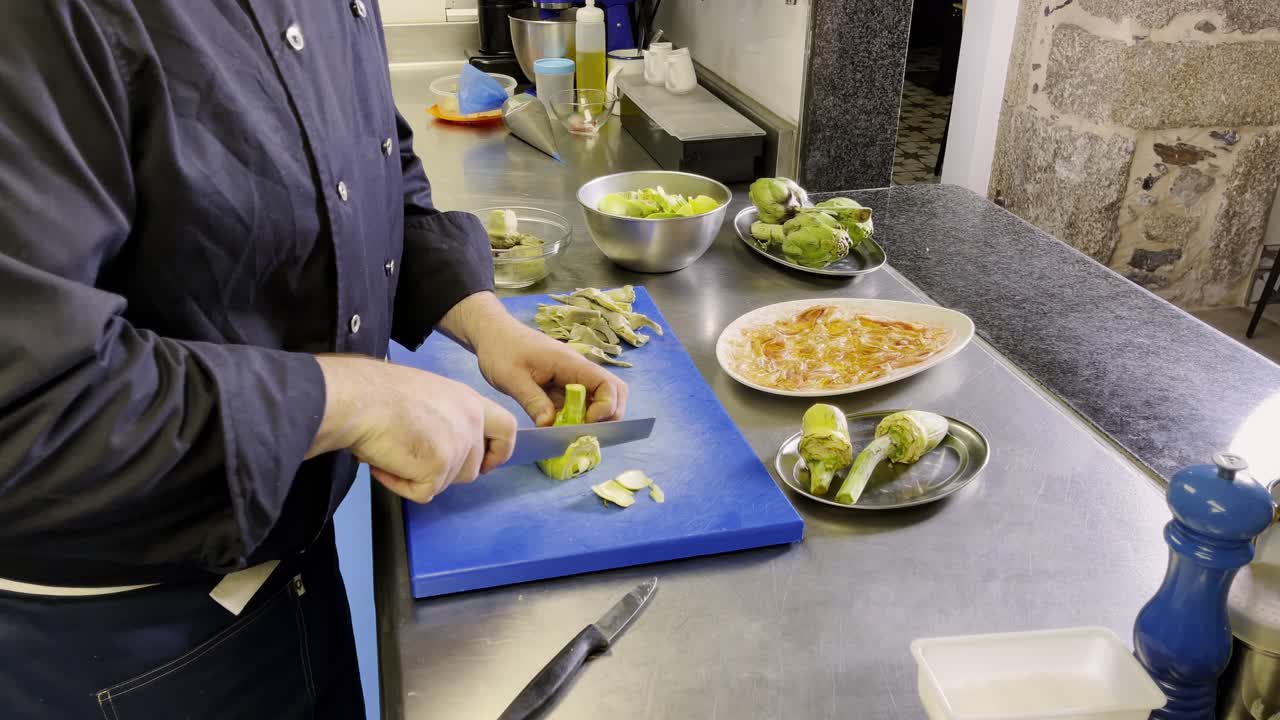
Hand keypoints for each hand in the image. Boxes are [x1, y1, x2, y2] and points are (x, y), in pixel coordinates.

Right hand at [309, 356, 517, 502]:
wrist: (358, 398)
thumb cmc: (378, 393)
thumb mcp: (427, 395)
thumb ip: (446, 418)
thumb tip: (439, 443)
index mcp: (469, 401)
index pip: (506, 430)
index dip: (498, 452)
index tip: (485, 464)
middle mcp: (470, 423)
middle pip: (472, 469)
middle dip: (445, 472)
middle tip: (414, 460)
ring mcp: (457, 447)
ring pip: (446, 482)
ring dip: (418, 476)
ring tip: (392, 451)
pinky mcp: (438, 467)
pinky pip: (422, 493)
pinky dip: (400, 485)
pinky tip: (384, 463)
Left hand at [439, 293, 628, 425]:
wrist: (492, 334)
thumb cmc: (502, 350)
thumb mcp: (512, 378)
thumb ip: (533, 401)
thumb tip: (549, 426)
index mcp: (571, 364)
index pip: (608, 385)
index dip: (606, 408)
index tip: (585, 423)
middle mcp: (578, 370)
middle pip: (614, 391)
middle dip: (609, 415)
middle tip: (585, 432)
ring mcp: (572, 377)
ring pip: (600, 397)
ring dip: (593, 417)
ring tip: (571, 431)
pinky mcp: (563, 384)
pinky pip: (580, 402)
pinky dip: (577, 416)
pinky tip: (559, 426)